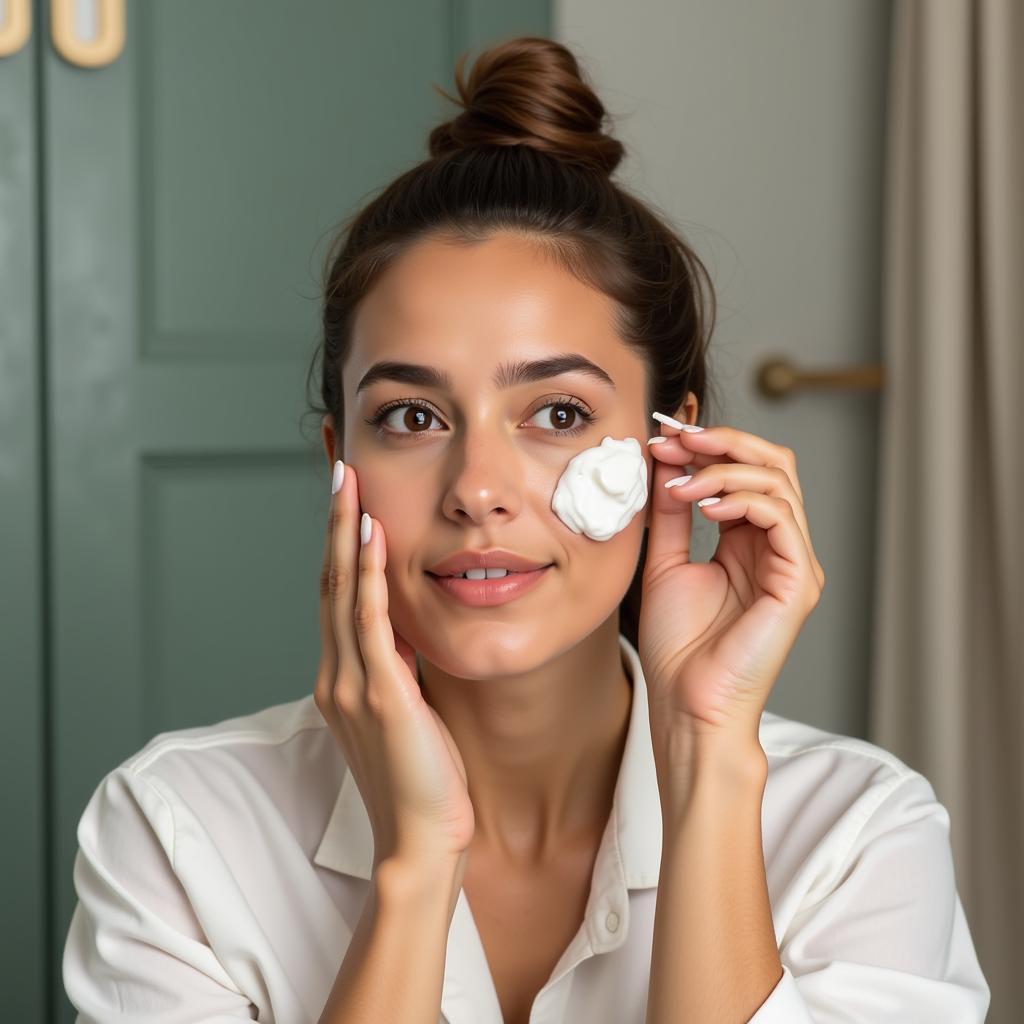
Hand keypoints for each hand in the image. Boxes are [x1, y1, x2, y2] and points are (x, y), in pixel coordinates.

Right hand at [314, 460, 475, 871]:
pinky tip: (370, 535)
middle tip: (335, 466)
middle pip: (328, 580)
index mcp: (344, 677)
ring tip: (345, 480)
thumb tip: (410, 628)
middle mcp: (338, 674)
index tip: (345, 497)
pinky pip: (370, 622)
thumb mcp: (408, 711)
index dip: (336, 542)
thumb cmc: (424, 780)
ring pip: (340, 591)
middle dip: (332, 521)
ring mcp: (354, 684)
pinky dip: (365, 574)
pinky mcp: (381, 695)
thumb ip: (400, 668)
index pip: (335, 594)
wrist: (424, 842)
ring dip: (342, 532)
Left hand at [640, 421, 824, 758]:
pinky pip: (782, 519)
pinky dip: (742, 500)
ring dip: (723, 471)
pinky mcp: (799, 582)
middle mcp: (779, 547)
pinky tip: (703, 506)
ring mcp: (794, 563)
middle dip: (723, 443)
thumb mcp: (666, 561)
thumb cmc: (678, 646)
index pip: (748, 469)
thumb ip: (670, 511)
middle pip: (773, 464)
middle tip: (677, 439)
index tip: (663, 436)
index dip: (709, 445)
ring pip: (778, 483)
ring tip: (680, 484)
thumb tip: (665, 459)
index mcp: (750, 541)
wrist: (686, 703)